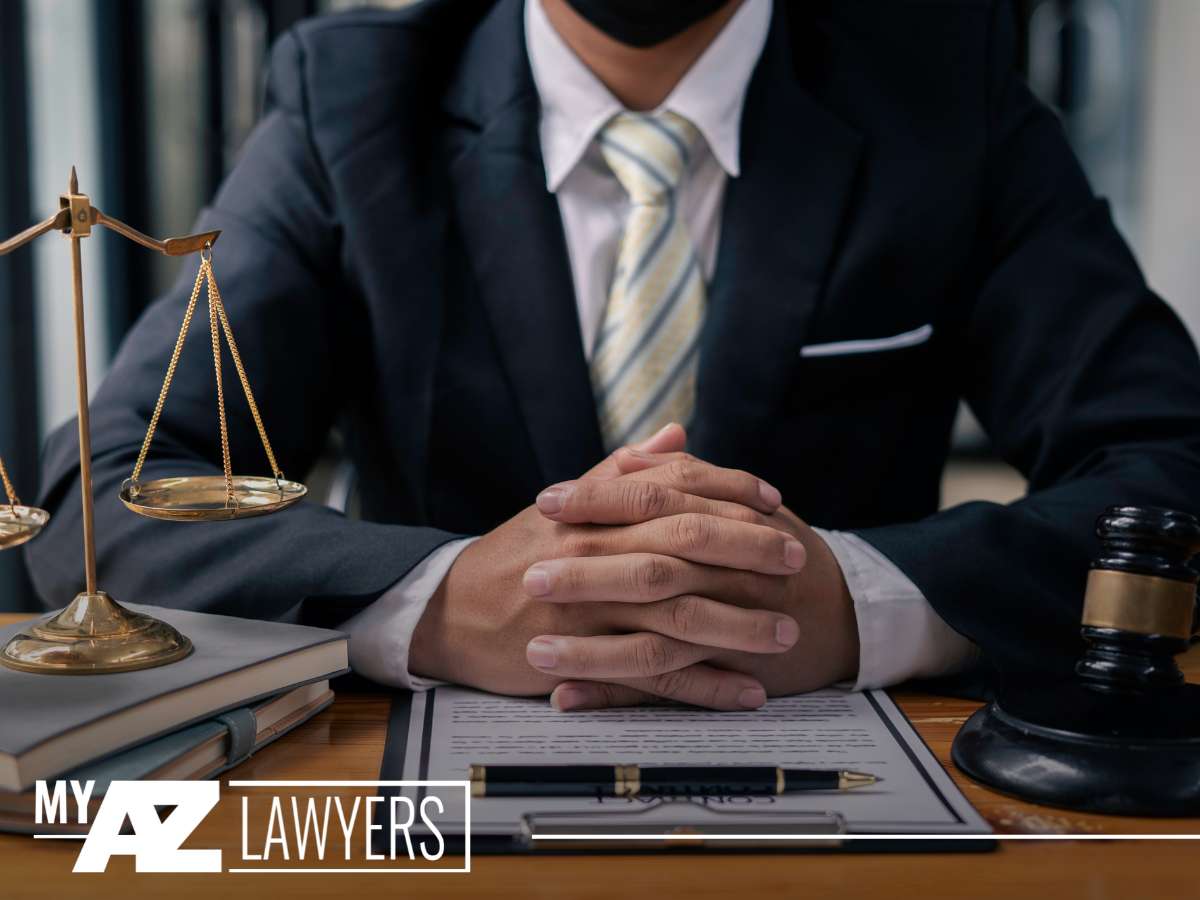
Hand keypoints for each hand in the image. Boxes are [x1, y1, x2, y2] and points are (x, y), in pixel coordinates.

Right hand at [408, 426, 805, 708]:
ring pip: (676, 614)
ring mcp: (587, 610)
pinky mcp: (580, 661)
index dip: (728, 490)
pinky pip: (652, 677)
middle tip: (796, 559)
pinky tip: (746, 692)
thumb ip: (621, 469)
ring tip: (786, 634)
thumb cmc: (513, 554)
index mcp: (591, 511)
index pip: (672, 488)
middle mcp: (592, 553)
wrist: (451, 613)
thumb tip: (677, 435)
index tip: (773, 500)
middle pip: (683, 545)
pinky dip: (703, 686)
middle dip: (747, 550)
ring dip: (738, 626)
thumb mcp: (563, 504)